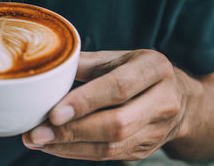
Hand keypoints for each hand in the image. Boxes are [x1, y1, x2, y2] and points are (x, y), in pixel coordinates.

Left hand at [23, 50, 197, 160]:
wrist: (177, 97)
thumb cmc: (138, 71)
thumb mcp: (118, 57)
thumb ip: (85, 62)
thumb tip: (47, 69)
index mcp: (154, 68)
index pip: (118, 87)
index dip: (85, 102)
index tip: (54, 113)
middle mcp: (162, 100)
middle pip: (117, 123)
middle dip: (72, 131)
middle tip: (37, 133)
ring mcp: (157, 130)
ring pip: (112, 146)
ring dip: (70, 146)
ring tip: (37, 140)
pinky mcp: (145, 149)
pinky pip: (109, 156)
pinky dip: (77, 152)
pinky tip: (54, 146)